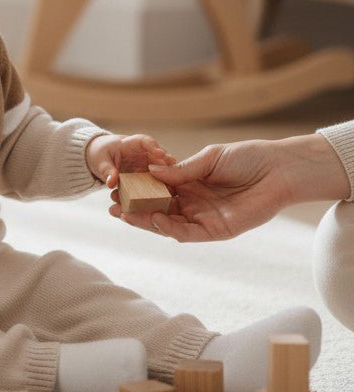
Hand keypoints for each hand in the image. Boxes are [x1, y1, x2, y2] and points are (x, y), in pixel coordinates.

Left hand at [85, 131, 174, 188]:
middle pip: (160, 159)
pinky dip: (156, 193)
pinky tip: (160, 203)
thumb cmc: (102, 154)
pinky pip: (154, 186)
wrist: (103, 160)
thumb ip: (107, 170)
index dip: (154, 147)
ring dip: (164, 183)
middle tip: (174, 178)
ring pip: (162, 174)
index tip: (161, 153)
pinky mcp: (148, 179)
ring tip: (169, 193)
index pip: (146, 141)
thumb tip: (111, 182)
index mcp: (133, 143)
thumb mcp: (101, 161)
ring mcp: (149, 167)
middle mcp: (146, 154)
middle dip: (167, 168)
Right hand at [108, 140, 290, 241]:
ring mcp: (205, 218)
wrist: (278, 169)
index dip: (137, 190)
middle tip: (112, 206)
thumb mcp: (208, 158)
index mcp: (190, 184)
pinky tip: (155, 219)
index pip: (157, 190)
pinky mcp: (218, 230)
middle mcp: (194, 203)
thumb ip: (181, 169)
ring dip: (146, 221)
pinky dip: (171, 228)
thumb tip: (150, 171)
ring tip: (125, 214)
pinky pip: (189, 233)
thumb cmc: (248, 158)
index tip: (116, 187)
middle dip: (135, 209)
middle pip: (158, 209)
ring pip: (169, 224)